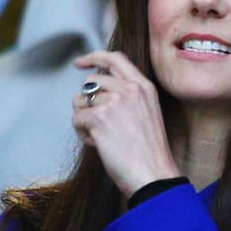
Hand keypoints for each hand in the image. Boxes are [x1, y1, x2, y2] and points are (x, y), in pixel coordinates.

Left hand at [72, 50, 180, 196]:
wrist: (153, 173)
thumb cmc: (150, 151)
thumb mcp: (147, 112)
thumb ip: (129, 96)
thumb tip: (98, 90)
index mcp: (144, 86)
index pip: (115, 58)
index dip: (94, 57)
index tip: (81, 62)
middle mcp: (129, 89)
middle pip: (92, 80)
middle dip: (86, 98)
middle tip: (92, 117)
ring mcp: (113, 102)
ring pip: (80, 100)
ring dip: (84, 118)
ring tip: (100, 135)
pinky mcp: (99, 118)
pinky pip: (77, 119)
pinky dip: (82, 133)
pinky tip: (98, 143)